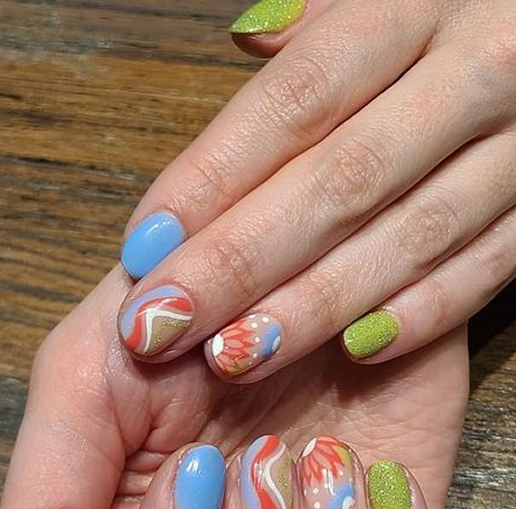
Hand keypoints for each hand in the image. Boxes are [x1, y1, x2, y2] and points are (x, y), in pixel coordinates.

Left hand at [116, 0, 515, 379]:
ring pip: (412, 236)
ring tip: (237, 354)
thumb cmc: (454, 15)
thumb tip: (249, 38)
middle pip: (341, 180)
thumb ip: (320, 22)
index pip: (296, 100)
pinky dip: (425, 313)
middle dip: (243, 262)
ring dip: (317, 305)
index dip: (213, 178)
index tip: (146, 247)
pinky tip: (356, 352)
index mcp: (415, 4)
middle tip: (165, 324)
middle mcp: (476, 68)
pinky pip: (490, 269)